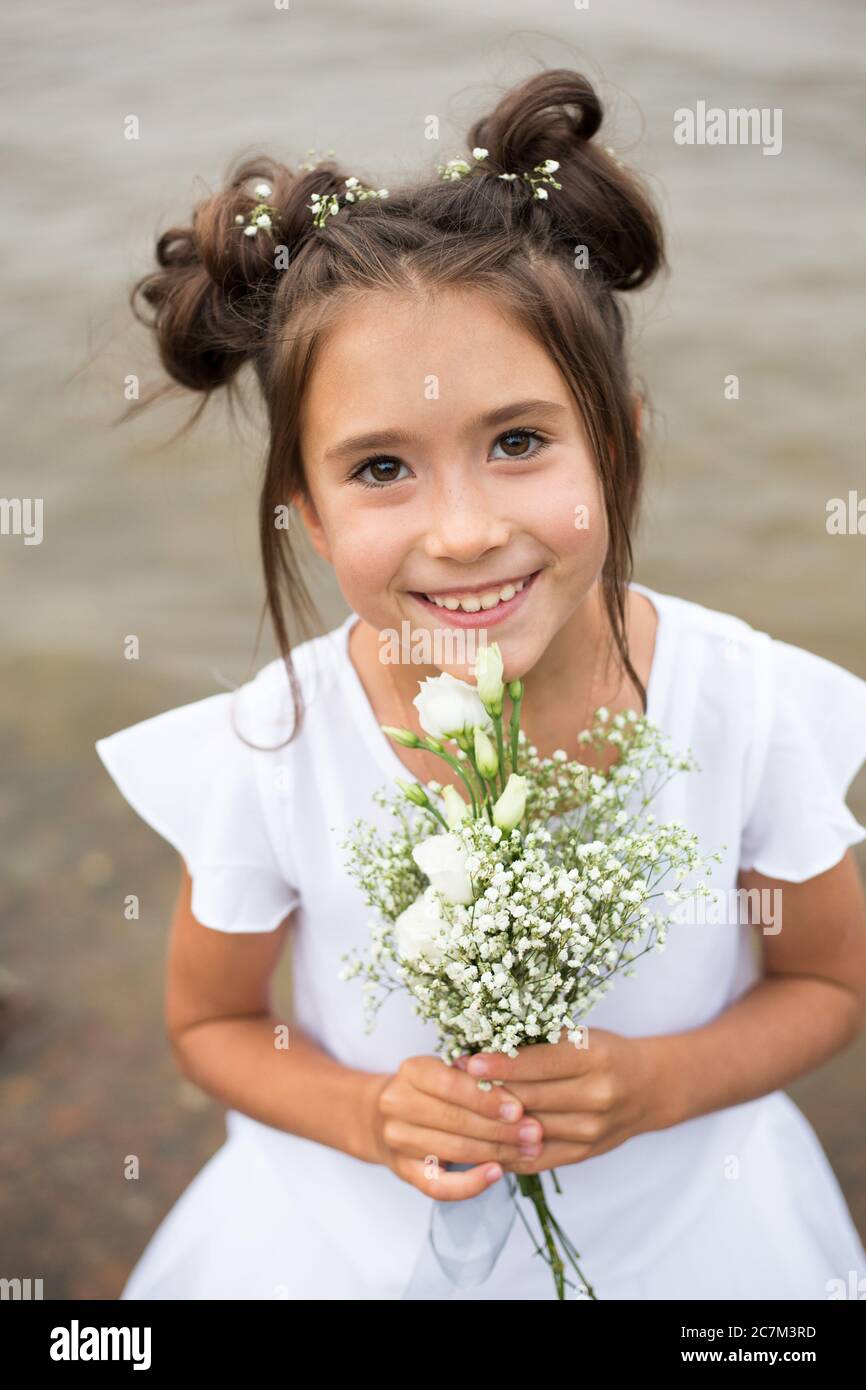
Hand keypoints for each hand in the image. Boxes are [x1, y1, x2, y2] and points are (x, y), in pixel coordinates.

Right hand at [362, 1055, 546, 1199]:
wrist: (382, 1116)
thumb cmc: (431, 1088)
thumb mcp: (446, 1068)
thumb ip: (475, 1073)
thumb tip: (517, 1081)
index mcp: (412, 1071)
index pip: (450, 1084)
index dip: (486, 1098)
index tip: (520, 1108)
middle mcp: (398, 1104)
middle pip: (455, 1120)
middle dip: (501, 1128)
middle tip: (536, 1133)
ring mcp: (398, 1140)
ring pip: (452, 1150)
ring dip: (496, 1153)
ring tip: (529, 1151)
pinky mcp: (403, 1171)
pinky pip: (438, 1185)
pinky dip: (470, 1184)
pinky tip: (496, 1174)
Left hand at [453, 1027, 671, 1175]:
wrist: (648, 1088)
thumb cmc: (605, 1053)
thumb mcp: (581, 1036)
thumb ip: (540, 1043)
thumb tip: (485, 1043)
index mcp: (594, 1058)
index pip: (539, 1063)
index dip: (501, 1064)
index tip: (468, 1061)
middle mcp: (595, 1096)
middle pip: (529, 1099)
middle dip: (487, 1092)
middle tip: (453, 1084)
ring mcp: (590, 1131)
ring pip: (527, 1131)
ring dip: (490, 1123)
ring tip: (458, 1111)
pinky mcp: (583, 1155)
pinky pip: (535, 1158)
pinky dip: (504, 1150)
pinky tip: (478, 1141)